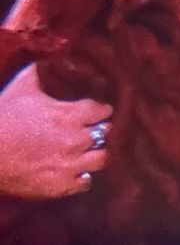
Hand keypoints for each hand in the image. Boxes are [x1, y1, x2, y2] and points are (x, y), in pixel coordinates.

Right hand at [0, 64, 112, 199]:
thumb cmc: (2, 118)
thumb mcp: (21, 88)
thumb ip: (39, 72)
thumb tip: (46, 59)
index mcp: (70, 115)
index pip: (102, 111)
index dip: (101, 110)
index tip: (100, 111)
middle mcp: (76, 140)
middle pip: (106, 133)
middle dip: (101, 130)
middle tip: (94, 130)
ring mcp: (70, 164)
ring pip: (102, 158)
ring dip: (96, 153)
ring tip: (89, 151)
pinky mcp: (61, 185)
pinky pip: (86, 182)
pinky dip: (83, 176)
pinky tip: (76, 171)